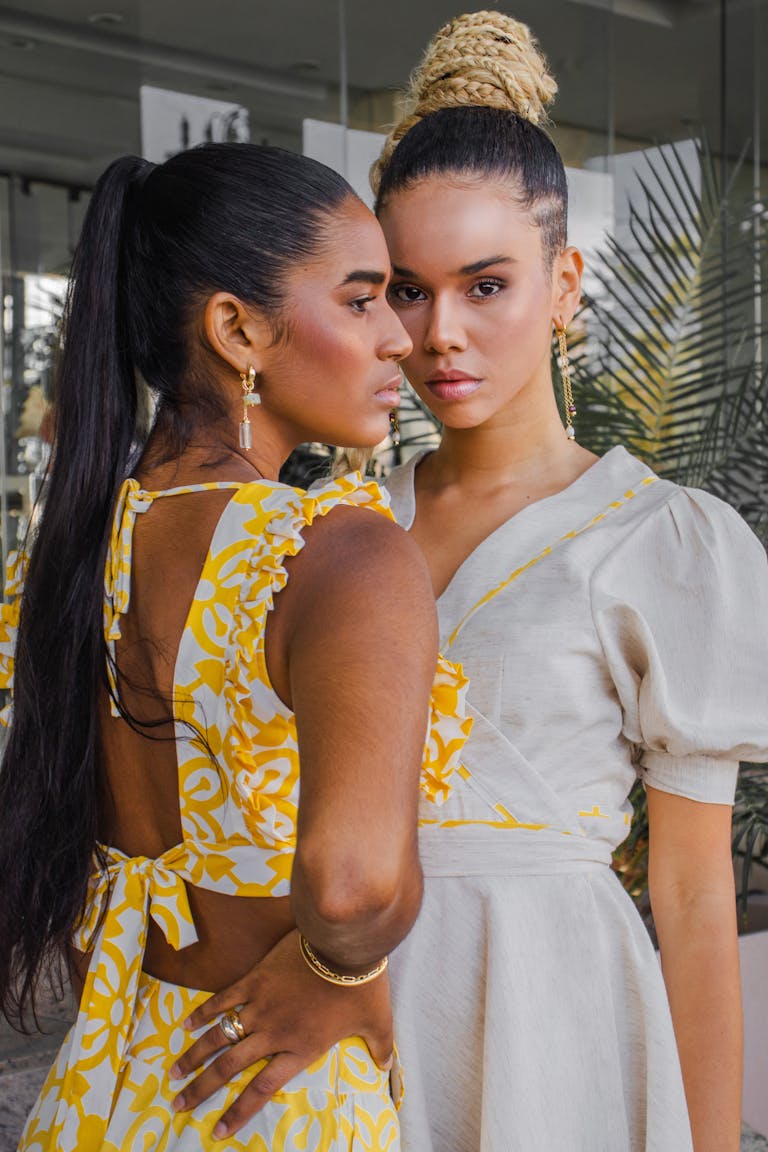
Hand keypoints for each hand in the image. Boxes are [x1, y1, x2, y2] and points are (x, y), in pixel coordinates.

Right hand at [170, 928, 392, 1138]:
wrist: (343, 945)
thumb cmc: (361, 985)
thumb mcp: (378, 1022)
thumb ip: (379, 1047)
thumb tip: (388, 1067)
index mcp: (300, 1049)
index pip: (261, 1089)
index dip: (238, 1112)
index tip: (217, 1133)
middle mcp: (274, 1033)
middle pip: (229, 1068)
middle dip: (202, 1089)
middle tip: (177, 1104)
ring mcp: (261, 1005)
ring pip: (220, 1037)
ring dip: (194, 1056)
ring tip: (173, 1073)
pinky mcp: (255, 980)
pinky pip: (223, 1000)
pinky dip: (204, 1013)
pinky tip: (185, 1025)